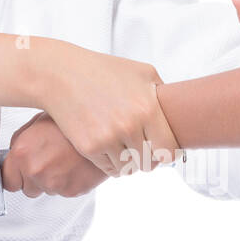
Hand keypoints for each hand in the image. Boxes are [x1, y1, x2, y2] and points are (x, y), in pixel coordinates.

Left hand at [2, 111, 110, 197]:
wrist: (100, 128)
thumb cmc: (70, 122)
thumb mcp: (37, 123)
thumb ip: (20, 143)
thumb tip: (14, 156)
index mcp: (22, 153)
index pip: (7, 181)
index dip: (15, 177)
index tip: (19, 174)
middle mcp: (36, 170)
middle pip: (27, 190)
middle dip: (34, 180)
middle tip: (48, 162)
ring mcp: (54, 183)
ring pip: (47, 191)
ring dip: (52, 180)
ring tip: (64, 160)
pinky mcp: (71, 190)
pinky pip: (64, 191)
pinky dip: (69, 182)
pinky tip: (74, 165)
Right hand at [39, 42, 181, 177]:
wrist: (61, 74)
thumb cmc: (103, 71)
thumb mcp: (142, 72)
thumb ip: (163, 93)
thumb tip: (178, 114)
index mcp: (148, 108)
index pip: (169, 150)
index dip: (166, 152)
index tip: (160, 148)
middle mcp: (130, 126)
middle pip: (150, 163)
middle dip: (148, 159)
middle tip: (141, 149)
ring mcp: (109, 138)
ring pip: (130, 169)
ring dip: (128, 162)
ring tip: (123, 146)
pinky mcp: (90, 147)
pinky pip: (110, 169)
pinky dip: (111, 163)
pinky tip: (108, 148)